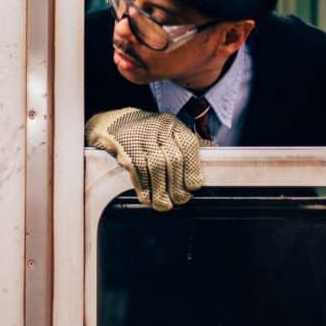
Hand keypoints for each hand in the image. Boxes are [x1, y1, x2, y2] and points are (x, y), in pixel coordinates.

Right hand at [85, 107, 208, 210]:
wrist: (113, 121)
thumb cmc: (146, 130)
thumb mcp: (167, 129)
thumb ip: (186, 143)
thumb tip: (213, 151)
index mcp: (172, 124)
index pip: (188, 145)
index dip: (192, 168)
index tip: (193, 186)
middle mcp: (157, 128)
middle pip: (172, 160)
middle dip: (177, 185)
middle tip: (180, 200)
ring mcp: (140, 138)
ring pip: (155, 168)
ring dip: (161, 191)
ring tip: (164, 204)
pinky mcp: (124, 148)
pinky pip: (137, 171)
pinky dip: (144, 188)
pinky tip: (147, 198)